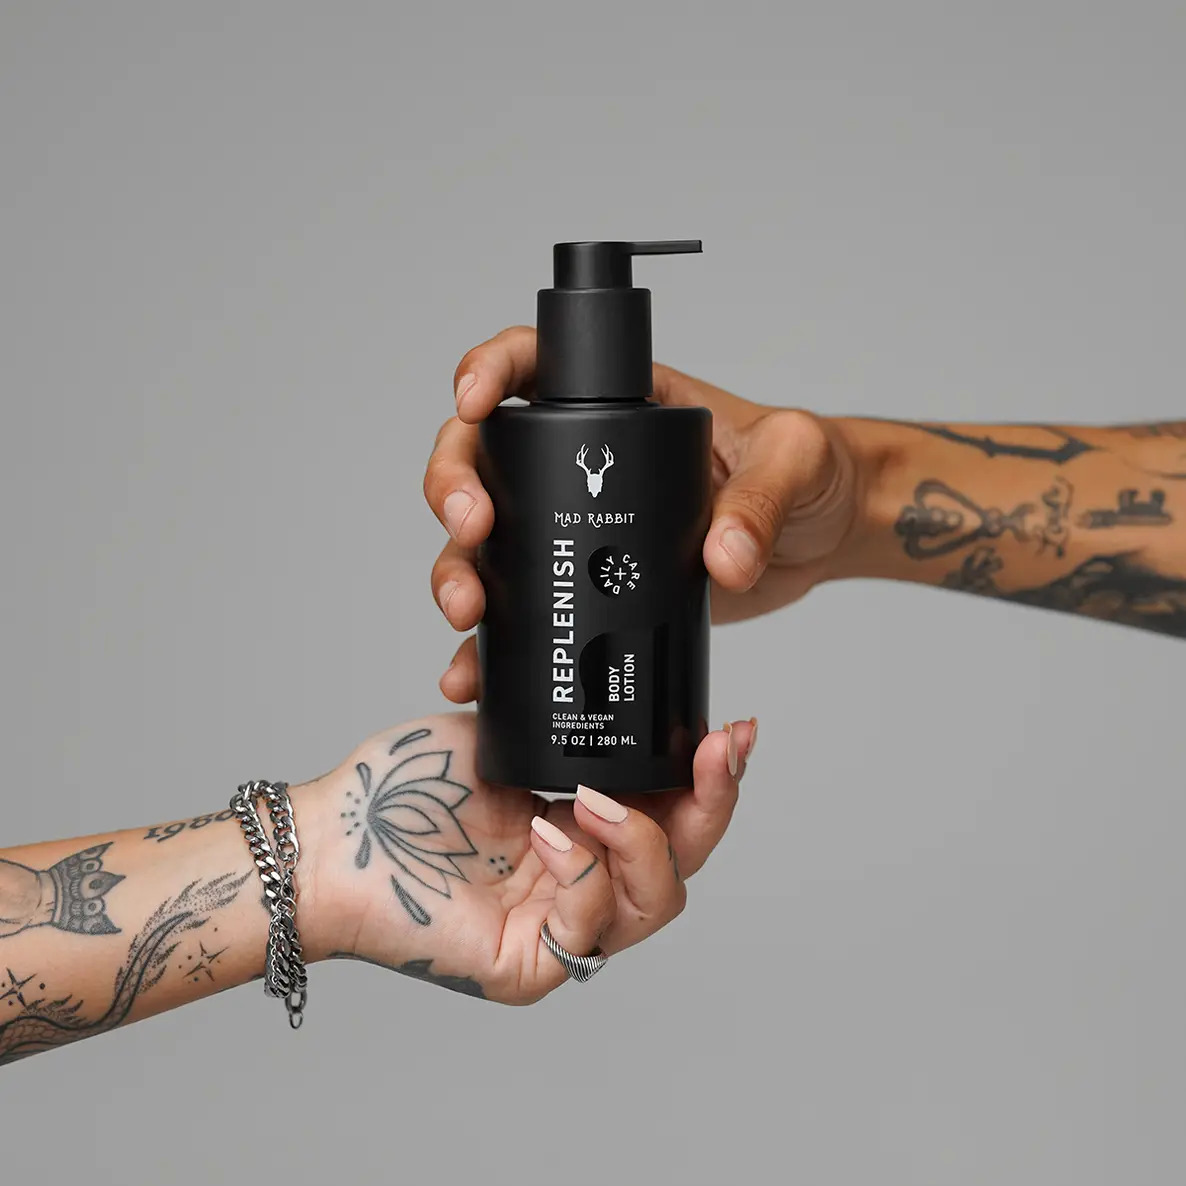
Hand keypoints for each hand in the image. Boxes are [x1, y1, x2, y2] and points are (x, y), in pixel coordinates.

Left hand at [302, 711, 753, 1003]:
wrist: (337, 834)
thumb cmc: (407, 789)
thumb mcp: (510, 732)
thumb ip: (572, 726)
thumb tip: (634, 696)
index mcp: (583, 826)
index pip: (672, 812)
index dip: (711, 776)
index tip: (732, 728)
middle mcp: (583, 878)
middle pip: (685, 862)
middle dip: (712, 805)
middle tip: (716, 753)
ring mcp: (562, 925)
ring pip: (658, 901)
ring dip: (643, 839)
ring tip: (593, 797)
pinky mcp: (532, 965)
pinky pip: (591, 928)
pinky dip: (581, 872)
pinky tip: (547, 830)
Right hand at [424, 325, 861, 701]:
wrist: (827, 536)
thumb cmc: (815, 473)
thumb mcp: (795, 462)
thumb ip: (762, 500)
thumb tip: (722, 559)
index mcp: (626, 404)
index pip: (534, 363)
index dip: (486, 372)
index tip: (473, 404)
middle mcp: (586, 461)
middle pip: (484, 457)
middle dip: (454, 488)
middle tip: (473, 530)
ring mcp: (582, 527)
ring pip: (486, 541)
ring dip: (459, 570)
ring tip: (468, 612)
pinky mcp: (592, 586)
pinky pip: (524, 611)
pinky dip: (490, 643)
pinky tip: (473, 672)